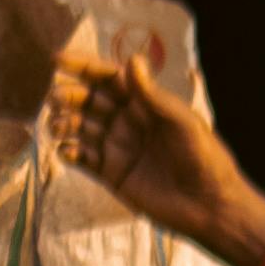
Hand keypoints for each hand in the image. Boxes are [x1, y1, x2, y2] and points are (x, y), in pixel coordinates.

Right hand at [50, 33, 264, 265]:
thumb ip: (151, 95)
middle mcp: (128, 122)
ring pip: (82, 129)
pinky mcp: (113, 175)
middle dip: (71, 96)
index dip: (83, 67)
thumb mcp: (180, 120)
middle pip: (90, 101)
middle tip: (56, 98)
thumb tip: (131, 60)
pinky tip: (66, 150)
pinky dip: (71, 152)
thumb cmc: (202, 157)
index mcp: (145, 102)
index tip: (57, 60)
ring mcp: (119, 148)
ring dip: (66, 123)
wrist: (207, 204)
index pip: (108, 78)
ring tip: (56, 125)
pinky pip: (85, 160)